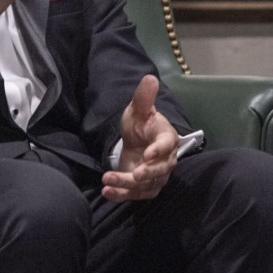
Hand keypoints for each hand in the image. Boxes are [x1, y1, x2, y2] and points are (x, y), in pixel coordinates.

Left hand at [101, 74, 179, 202]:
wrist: (137, 140)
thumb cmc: (141, 123)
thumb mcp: (138, 108)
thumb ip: (144, 96)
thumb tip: (150, 77)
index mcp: (167, 139)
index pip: (166, 145)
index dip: (159, 151)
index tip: (148, 154)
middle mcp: (165, 160)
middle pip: (160, 170)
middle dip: (147, 173)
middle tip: (134, 174)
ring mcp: (156, 176)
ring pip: (145, 185)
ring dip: (127, 185)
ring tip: (108, 182)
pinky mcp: (144, 187)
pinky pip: (135, 194)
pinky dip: (121, 195)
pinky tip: (106, 193)